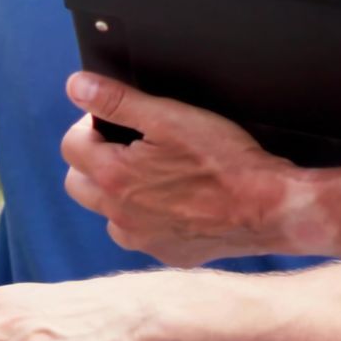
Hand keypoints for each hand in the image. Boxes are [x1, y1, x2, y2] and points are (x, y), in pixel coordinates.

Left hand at [60, 72, 300, 265]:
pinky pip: (140, 235)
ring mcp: (143, 240)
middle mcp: (119, 216)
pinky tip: (177, 201)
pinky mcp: (167, 254)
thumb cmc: (224, 159)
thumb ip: (117, 100)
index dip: (90, 125)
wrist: (269, 207)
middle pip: (78, 183)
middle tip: (131, 145)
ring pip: (107, 213)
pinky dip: (147, 218)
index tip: (116, 122)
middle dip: (94, 160)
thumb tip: (76, 85)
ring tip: (156, 173)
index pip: (71, 146)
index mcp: (113, 177)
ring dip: (117, 193)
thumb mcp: (169, 116)